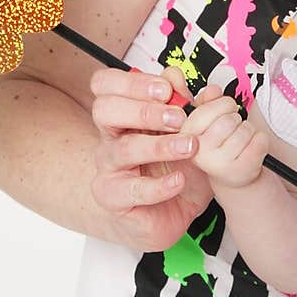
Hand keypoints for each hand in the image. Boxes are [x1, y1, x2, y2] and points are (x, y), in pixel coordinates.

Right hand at [88, 65, 213, 250]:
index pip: (106, 85)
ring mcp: (109, 169)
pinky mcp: (115, 199)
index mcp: (124, 115)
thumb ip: (190, 108)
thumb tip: (192, 82)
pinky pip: (132, 190)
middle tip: (178, 118)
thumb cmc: (176, 169)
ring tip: (190, 146)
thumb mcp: (191, 136)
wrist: (170, 215)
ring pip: (122, 149)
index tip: (166, 90)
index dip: (132, 82)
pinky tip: (180, 181)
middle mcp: (111, 138)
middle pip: (104, 110)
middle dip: (143, 110)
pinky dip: (159, 185)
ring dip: (158, 146)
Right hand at [181, 86, 269, 188]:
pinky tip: (250, 147)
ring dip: (248, 129)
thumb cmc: (217, 143)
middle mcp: (199, 150)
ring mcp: (220, 162)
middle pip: (230, 119)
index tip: (224, 111)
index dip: (223, 105)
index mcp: (187, 133)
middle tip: (233, 127)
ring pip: (246, 129)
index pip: (208, 109)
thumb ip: (208, 101)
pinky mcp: (241, 169)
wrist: (228, 174)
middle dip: (236, 118)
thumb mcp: (206, 121)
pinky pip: (260, 140)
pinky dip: (261, 139)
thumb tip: (213, 90)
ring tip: (240, 139)